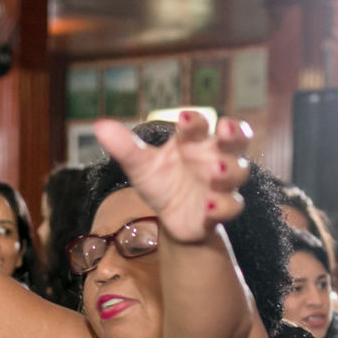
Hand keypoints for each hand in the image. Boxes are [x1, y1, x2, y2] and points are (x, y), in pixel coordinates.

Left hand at [92, 111, 249, 244]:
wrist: (172, 218)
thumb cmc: (162, 182)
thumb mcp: (141, 165)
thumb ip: (126, 147)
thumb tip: (100, 126)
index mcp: (194, 142)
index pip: (200, 124)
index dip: (195, 120)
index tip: (183, 119)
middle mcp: (213, 158)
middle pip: (234, 141)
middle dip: (235, 133)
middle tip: (226, 128)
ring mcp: (220, 184)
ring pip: (238, 172)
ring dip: (229, 170)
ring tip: (215, 171)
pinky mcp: (221, 209)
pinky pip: (231, 206)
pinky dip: (222, 206)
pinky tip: (208, 207)